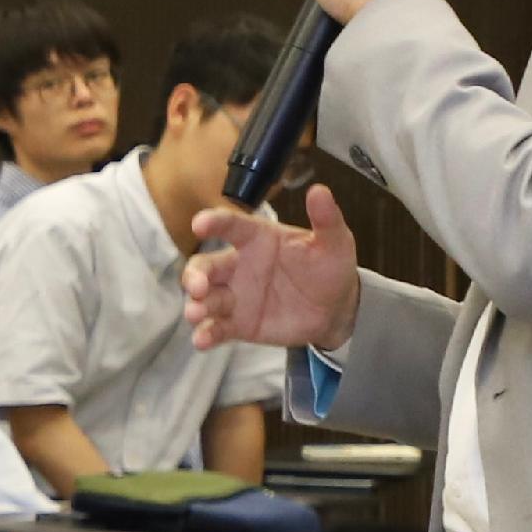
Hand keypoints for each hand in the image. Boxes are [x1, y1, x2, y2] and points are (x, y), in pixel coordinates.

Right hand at [184, 181, 361, 352]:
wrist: (336, 310)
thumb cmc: (330, 268)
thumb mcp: (335, 242)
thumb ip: (326, 218)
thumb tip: (320, 191)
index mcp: (257, 238)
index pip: (230, 226)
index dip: (213, 222)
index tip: (199, 224)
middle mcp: (238, 265)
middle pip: (205, 265)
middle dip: (195, 274)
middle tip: (197, 286)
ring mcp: (235, 296)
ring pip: (205, 297)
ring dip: (196, 304)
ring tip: (195, 314)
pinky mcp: (237, 323)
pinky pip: (216, 328)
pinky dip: (205, 334)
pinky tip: (202, 340)